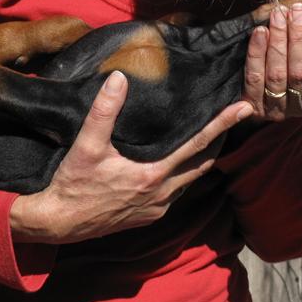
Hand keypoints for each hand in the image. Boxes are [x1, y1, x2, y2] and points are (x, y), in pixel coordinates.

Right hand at [10, 71, 252, 243]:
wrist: (59, 222)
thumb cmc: (73, 183)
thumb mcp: (86, 145)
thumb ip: (104, 111)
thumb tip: (119, 78)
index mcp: (152, 176)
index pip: (196, 146)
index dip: (221, 125)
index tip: (243, 109)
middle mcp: (162, 195)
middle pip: (203, 163)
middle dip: (221, 140)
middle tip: (237, 117)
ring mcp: (157, 208)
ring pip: (191, 179)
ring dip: (203, 158)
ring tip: (214, 136)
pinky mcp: (149, 216)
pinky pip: (176, 191)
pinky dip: (186, 174)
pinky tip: (181, 162)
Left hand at [242, 2, 301, 120]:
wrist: (273, 107)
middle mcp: (301, 107)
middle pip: (300, 74)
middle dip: (299, 41)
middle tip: (298, 10)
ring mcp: (276, 108)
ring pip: (275, 75)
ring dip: (276, 43)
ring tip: (278, 14)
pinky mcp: (253, 105)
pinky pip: (253, 78)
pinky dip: (255, 55)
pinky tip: (259, 32)